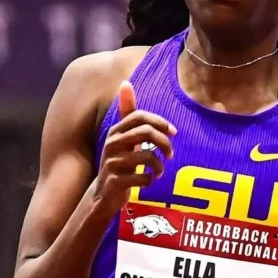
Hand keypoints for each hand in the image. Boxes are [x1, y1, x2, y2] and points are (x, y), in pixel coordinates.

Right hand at [94, 81, 175, 213]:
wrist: (103, 194)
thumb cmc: (119, 162)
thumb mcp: (123, 137)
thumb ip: (127, 113)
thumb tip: (125, 82)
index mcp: (116, 131)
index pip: (140, 116)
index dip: (160, 122)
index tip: (173, 132)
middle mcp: (111, 144)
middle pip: (146, 132)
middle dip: (164, 143)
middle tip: (171, 154)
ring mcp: (111, 163)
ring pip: (146, 156)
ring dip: (159, 165)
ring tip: (160, 171)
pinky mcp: (114, 181)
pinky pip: (142, 177)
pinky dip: (150, 180)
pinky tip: (149, 181)